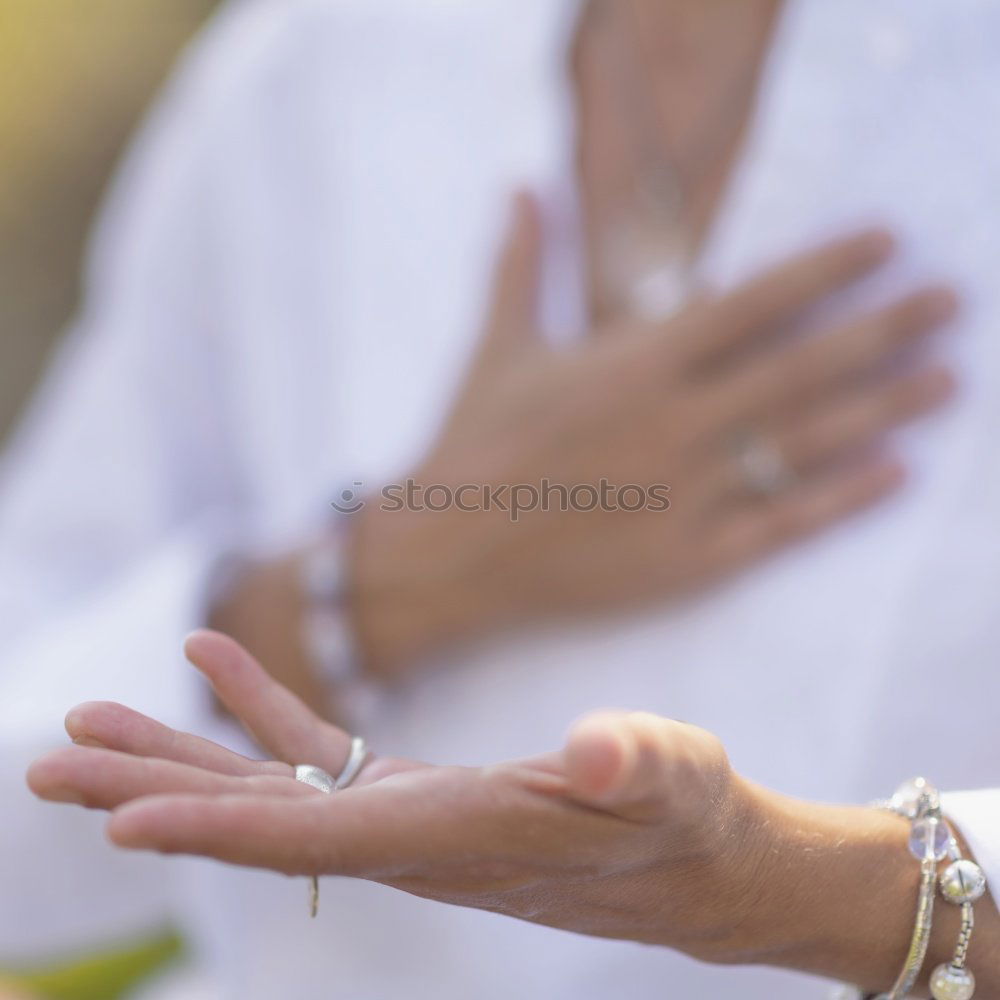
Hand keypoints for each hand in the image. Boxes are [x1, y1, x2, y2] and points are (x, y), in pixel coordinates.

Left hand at [26, 633, 999, 993]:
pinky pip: (317, 747)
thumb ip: (637, 766)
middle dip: (152, 794)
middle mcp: (410, 841)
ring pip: (269, 788)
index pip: (322, 844)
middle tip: (48, 765)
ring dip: (179, 754)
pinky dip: (260, 706)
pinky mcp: (414, 791)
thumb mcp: (677, 779)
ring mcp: (403, 818)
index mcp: (459, 839)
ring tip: (89, 723)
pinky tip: (215, 660)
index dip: (223, 831)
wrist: (700, 860)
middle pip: (259, 825)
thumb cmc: (691, 819)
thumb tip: (604, 749)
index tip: (122, 822)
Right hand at [350, 196, 957, 673]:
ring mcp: (687, 495)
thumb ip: (522, 264)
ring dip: (885, 409)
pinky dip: (841, 500)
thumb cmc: (473, 443)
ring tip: (945, 383)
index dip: (827, 266)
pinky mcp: (686, 561)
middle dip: (885, 329)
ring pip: (806, 444)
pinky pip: (780, 525)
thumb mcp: (498, 346)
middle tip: (949, 304)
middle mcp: (674, 424)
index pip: (754, 300)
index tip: (885, 242)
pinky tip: (891, 474)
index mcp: (633, 363)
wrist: (448, 550)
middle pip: (803, 367)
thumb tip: (522, 187)